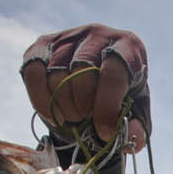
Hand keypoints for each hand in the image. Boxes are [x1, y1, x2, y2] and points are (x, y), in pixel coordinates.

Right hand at [21, 24, 150, 152]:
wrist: (97, 83)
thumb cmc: (121, 96)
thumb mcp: (136, 112)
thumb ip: (138, 127)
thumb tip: (132, 139)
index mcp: (128, 46)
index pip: (113, 73)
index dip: (106, 108)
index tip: (104, 133)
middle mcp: (98, 33)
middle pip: (81, 73)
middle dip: (83, 107)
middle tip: (87, 121)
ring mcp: (69, 36)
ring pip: (57, 75)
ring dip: (63, 106)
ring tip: (74, 117)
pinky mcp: (43, 44)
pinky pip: (34, 72)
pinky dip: (41, 100)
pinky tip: (54, 115)